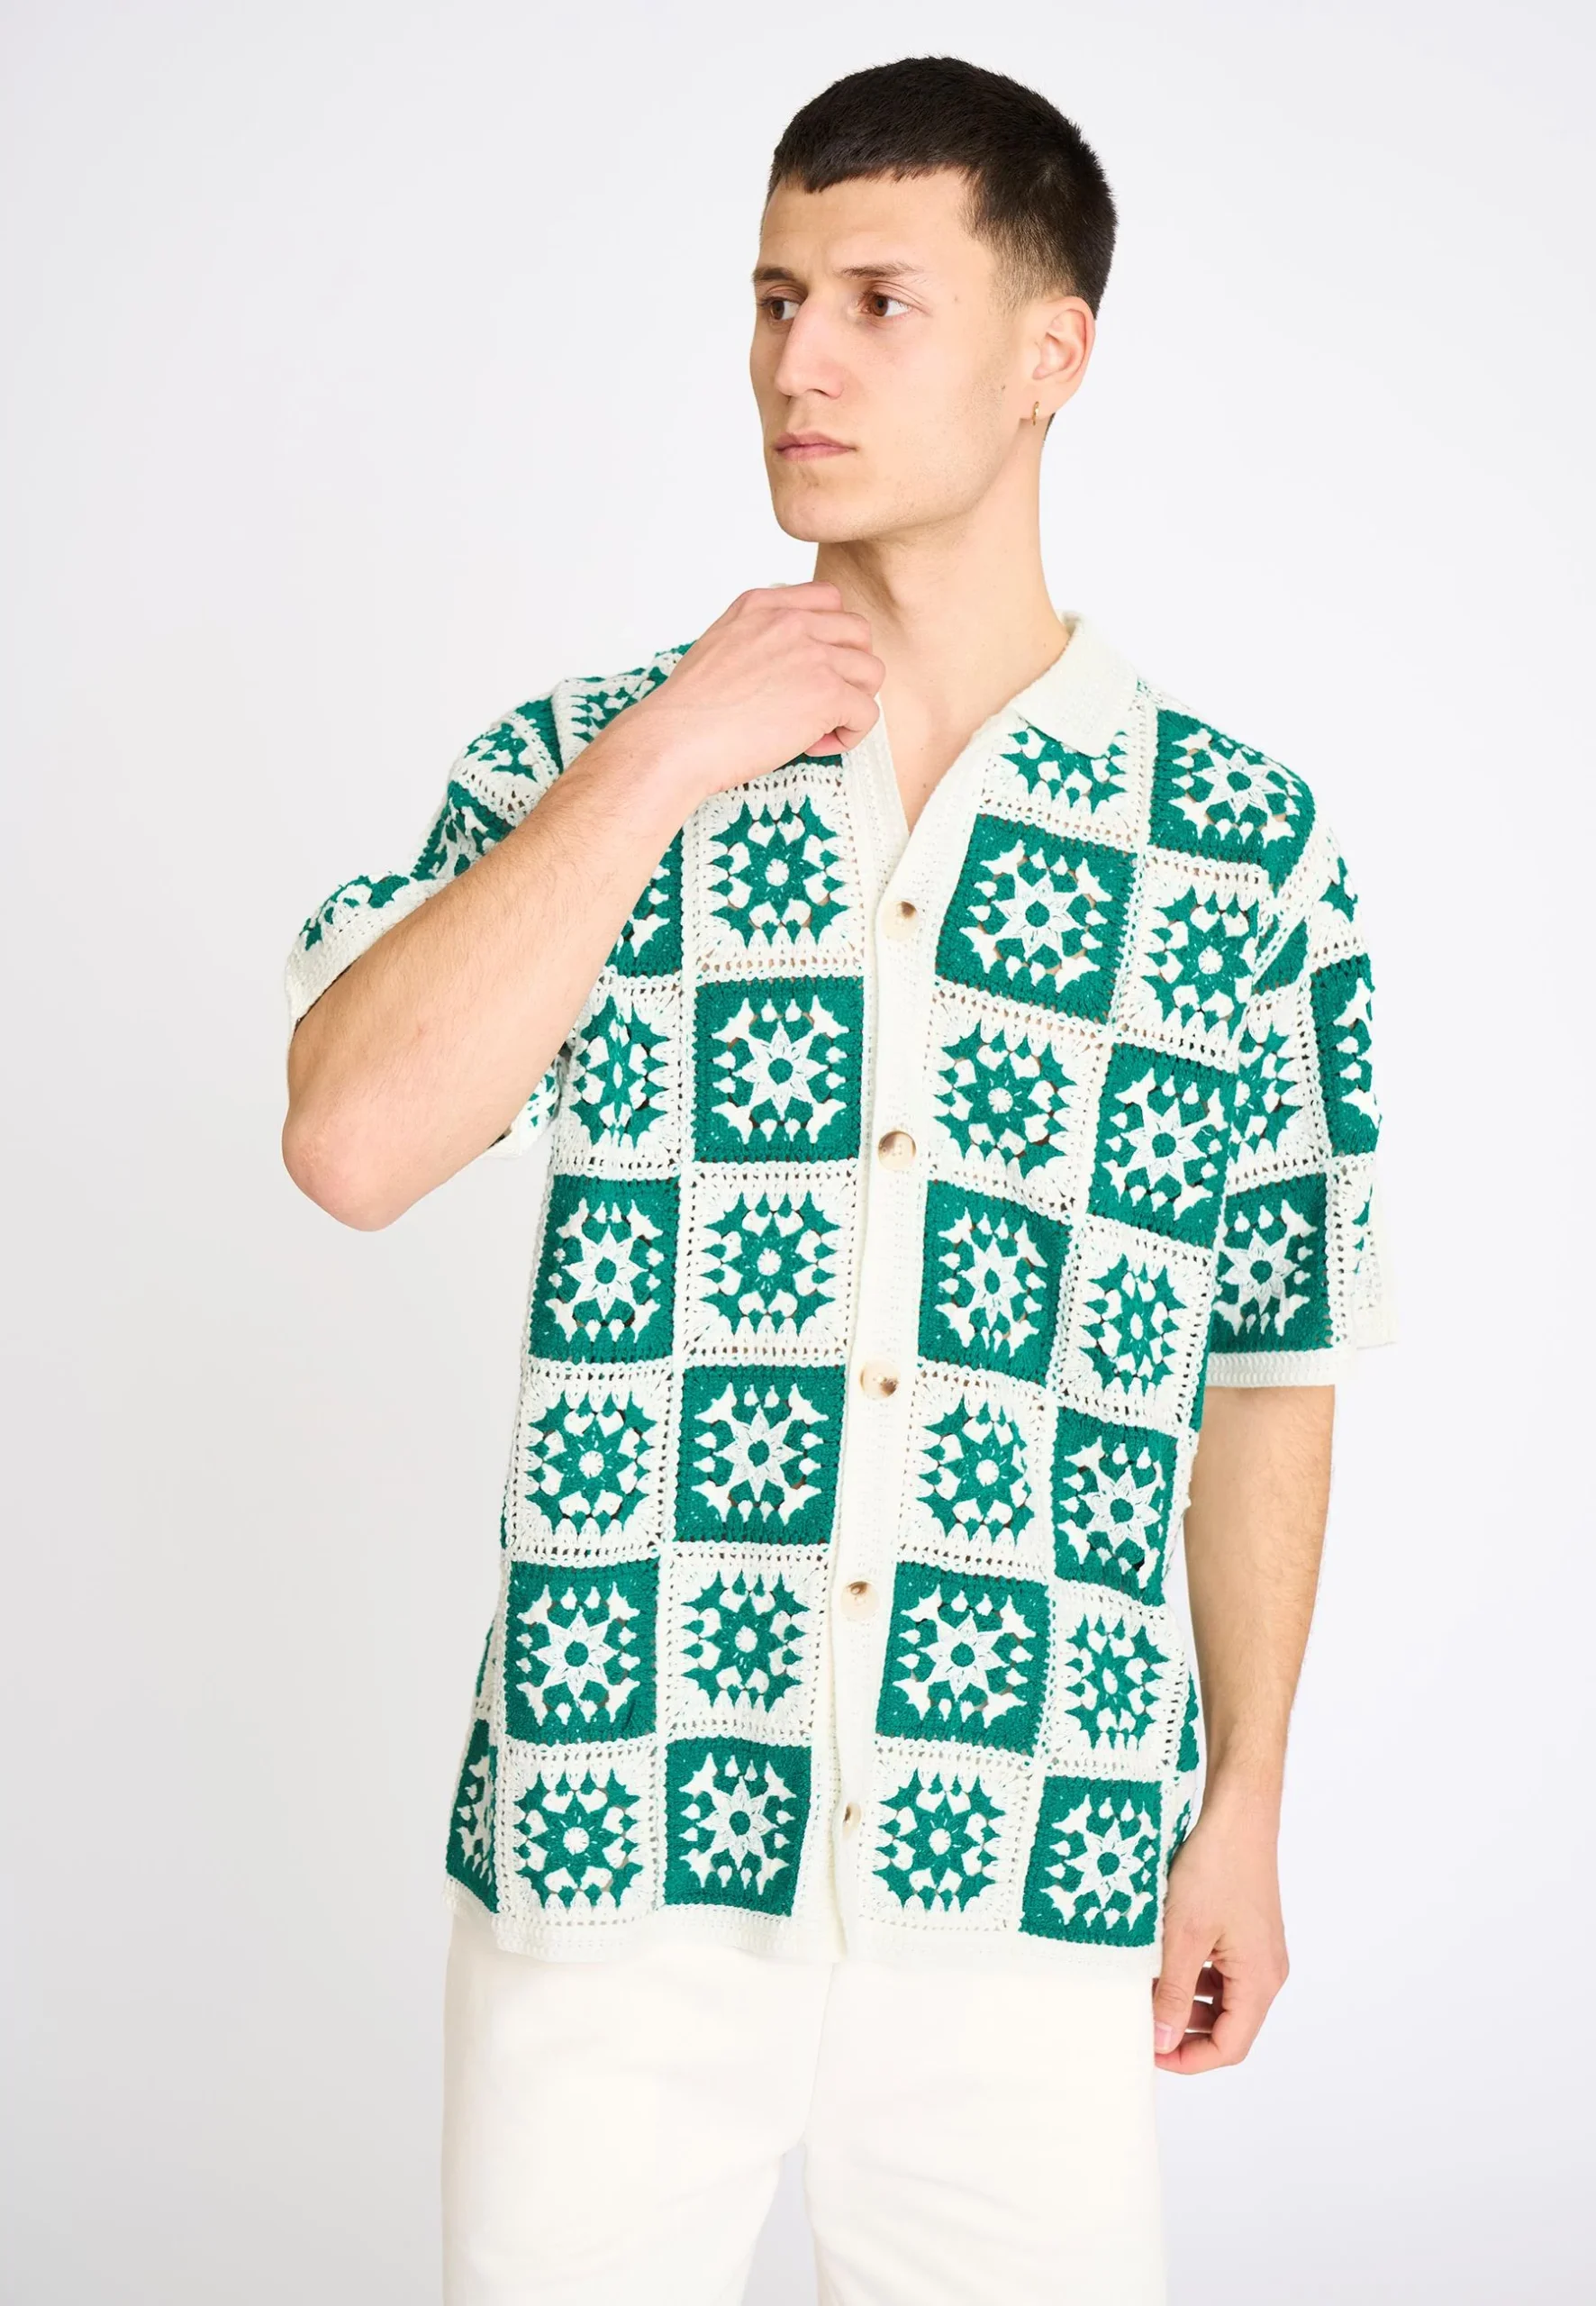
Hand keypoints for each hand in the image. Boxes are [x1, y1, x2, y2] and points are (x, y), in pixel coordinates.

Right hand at [625, 580, 883, 801]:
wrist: (676, 740)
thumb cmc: (690, 710)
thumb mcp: (719, 645)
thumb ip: (758, 637)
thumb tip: (786, 665)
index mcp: (762, 605)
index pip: (828, 599)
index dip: (831, 638)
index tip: (811, 670)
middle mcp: (791, 622)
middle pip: (859, 633)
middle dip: (849, 670)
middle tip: (820, 702)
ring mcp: (813, 655)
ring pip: (872, 672)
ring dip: (852, 703)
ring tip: (818, 728)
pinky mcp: (827, 693)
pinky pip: (867, 713)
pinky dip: (850, 735)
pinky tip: (816, 745)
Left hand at [1150, 1791, 1289, 2073]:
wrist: (1238, 1814)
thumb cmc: (1217, 1867)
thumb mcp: (1184, 1935)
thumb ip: (1172, 1991)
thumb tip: (1161, 2040)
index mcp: (1260, 1981)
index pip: (1229, 2047)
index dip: (1189, 2058)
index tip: (1150, 2051)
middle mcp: (1267, 1972)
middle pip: (1229, 2026)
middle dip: (1185, 2032)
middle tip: (1144, 2022)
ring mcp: (1260, 1951)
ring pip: (1223, 1999)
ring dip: (1187, 2003)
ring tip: (1149, 1991)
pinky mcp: (1249, 1933)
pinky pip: (1223, 1971)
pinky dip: (1195, 1976)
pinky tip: (1165, 1962)